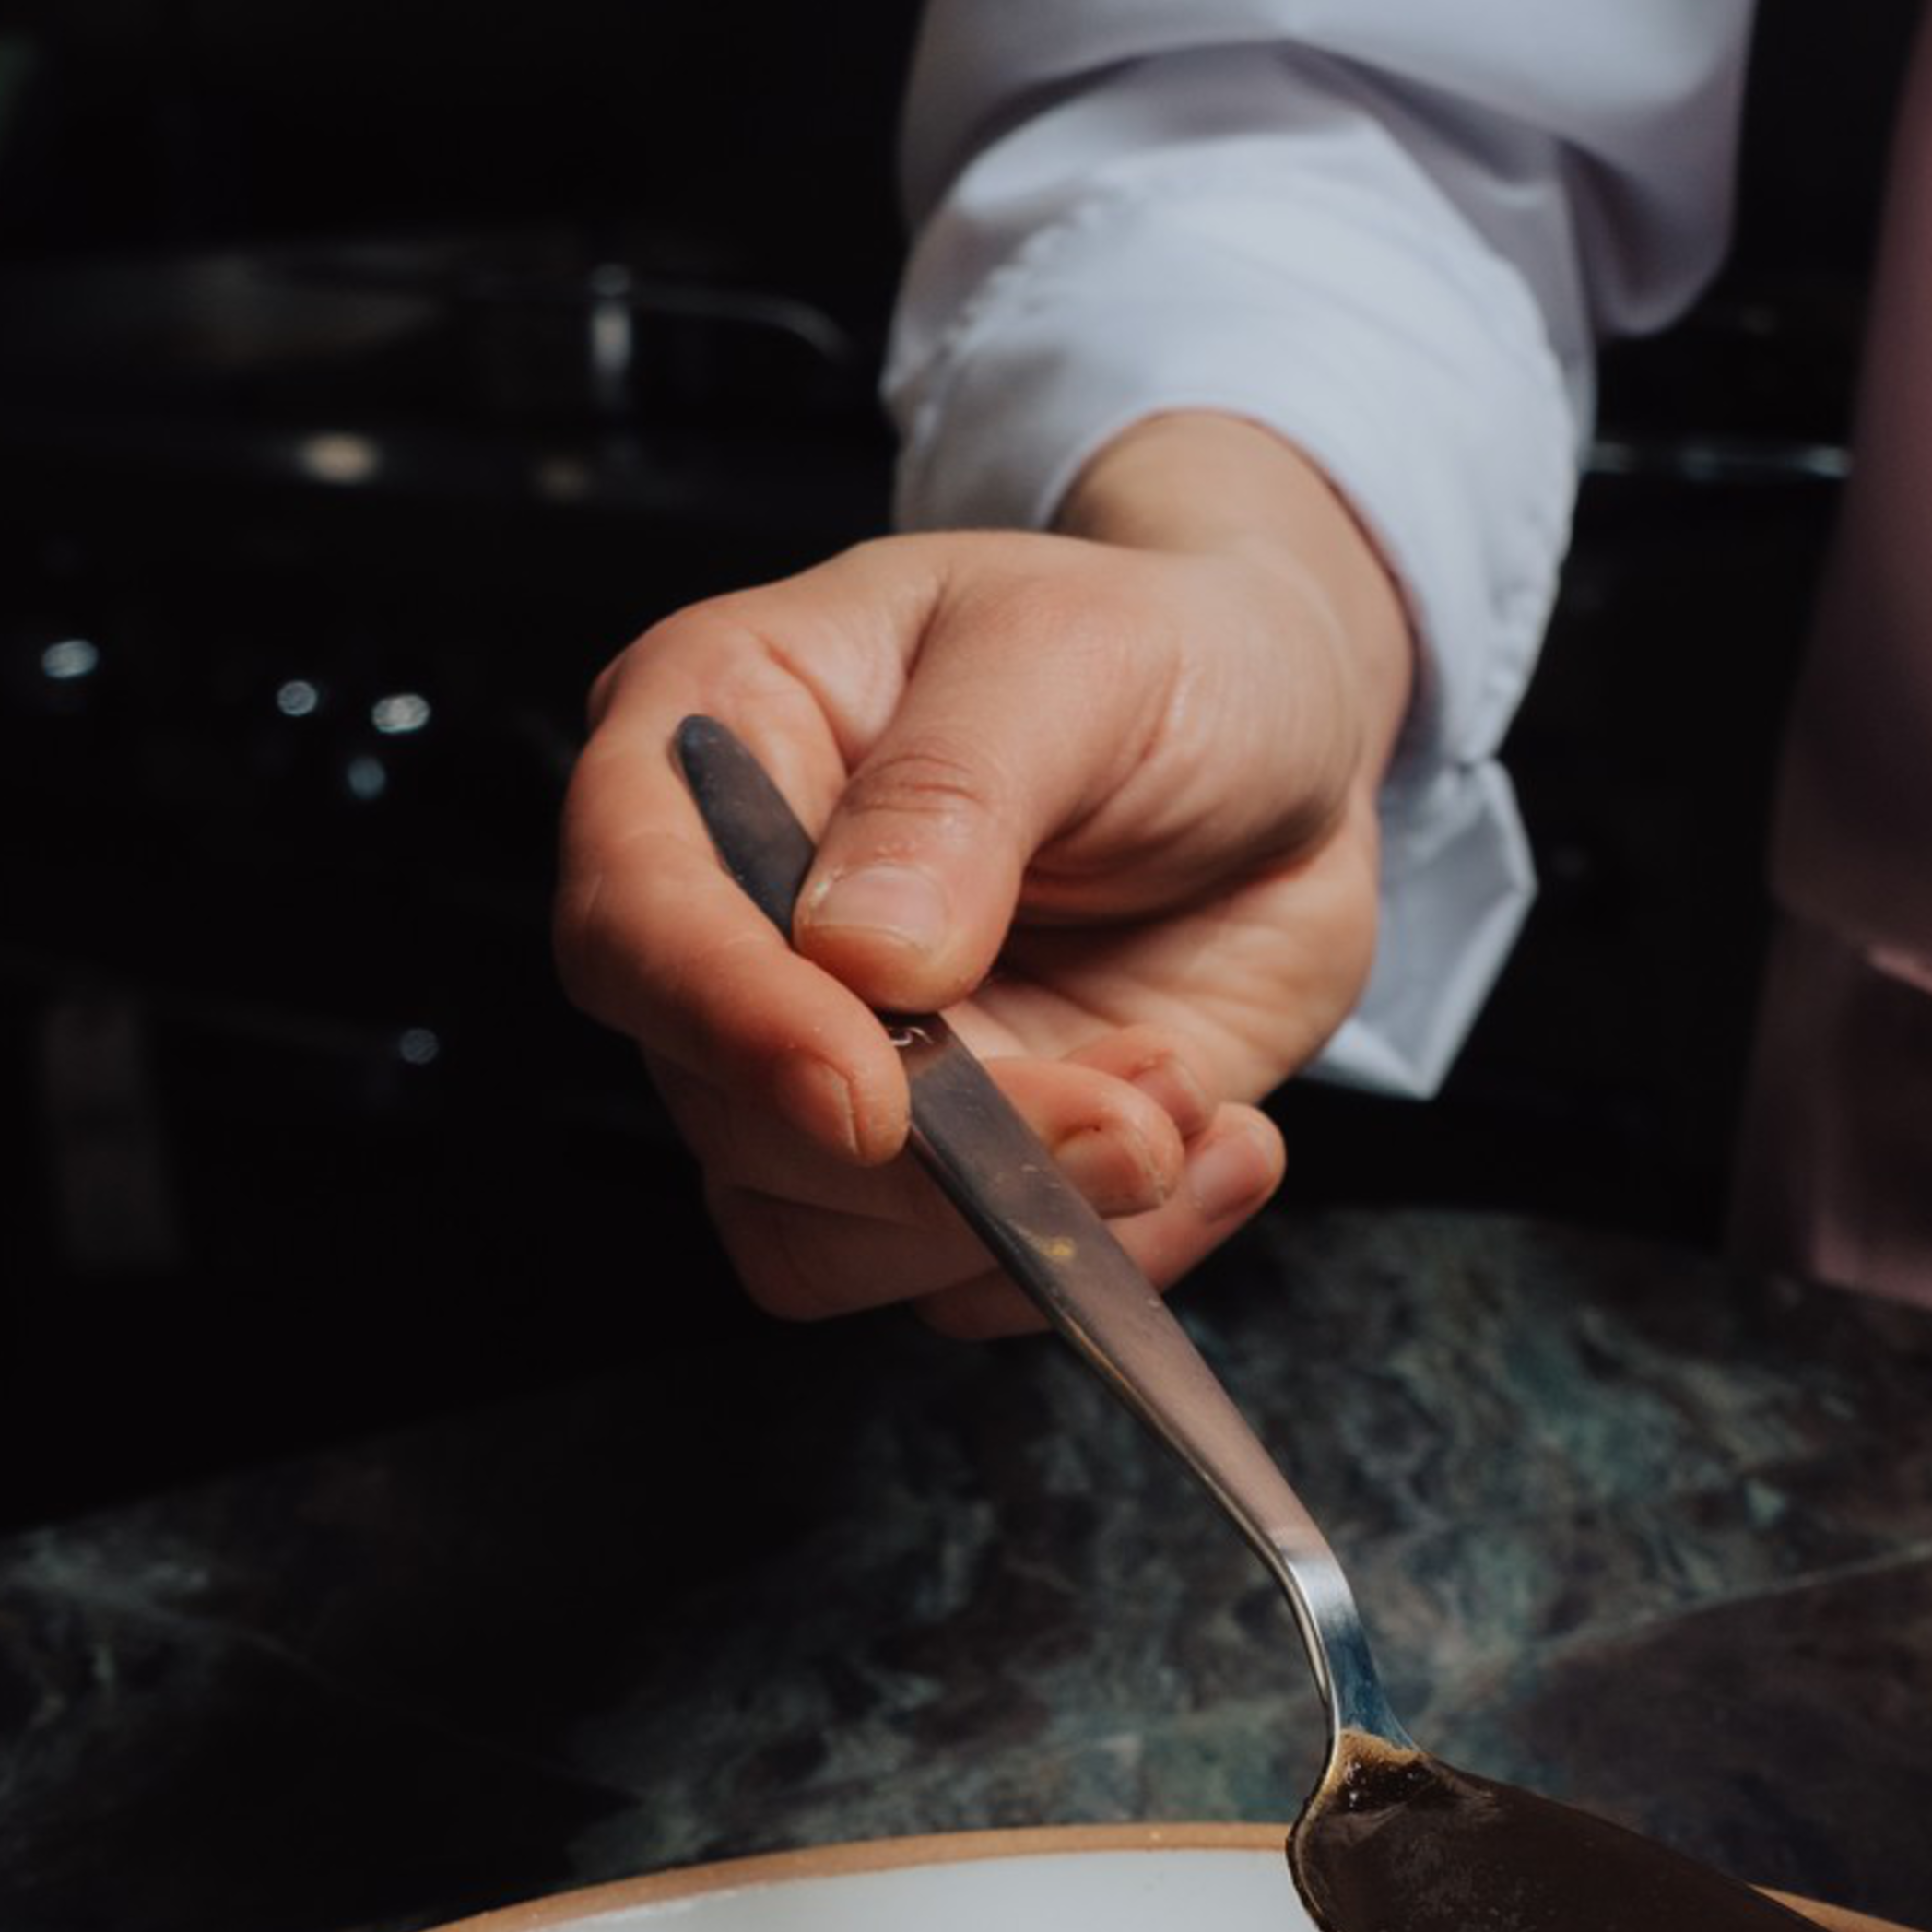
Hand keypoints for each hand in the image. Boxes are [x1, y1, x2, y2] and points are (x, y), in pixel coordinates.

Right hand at [555, 412, 1413, 1330]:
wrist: (1293, 743)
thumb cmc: (1164, 649)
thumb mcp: (1079, 655)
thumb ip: (959, 791)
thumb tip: (859, 953)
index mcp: (720, 744)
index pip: (638, 922)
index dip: (730, 1027)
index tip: (865, 1099)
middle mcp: (744, 928)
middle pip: (733, 1114)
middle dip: (936, 1158)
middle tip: (1131, 1110)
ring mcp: (840, 1059)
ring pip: (825, 1236)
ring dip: (1017, 1220)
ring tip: (1181, 1100)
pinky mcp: (945, 1160)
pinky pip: (965, 1282)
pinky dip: (1105, 1251)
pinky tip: (1215, 1137)